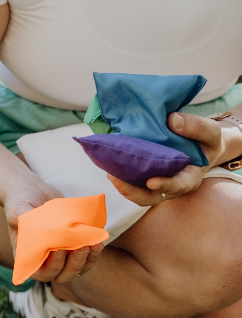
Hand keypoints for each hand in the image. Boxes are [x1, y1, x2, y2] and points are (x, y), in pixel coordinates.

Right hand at [4, 182, 104, 285]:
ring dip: (85, 261)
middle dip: (73, 265)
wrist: (36, 191)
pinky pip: (87, 260)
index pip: (41, 273)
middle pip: (62, 276)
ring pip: (76, 270)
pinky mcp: (74, 247)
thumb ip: (21, 218)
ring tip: (91, 244)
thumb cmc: (22, 201)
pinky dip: (94, 254)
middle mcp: (45, 260)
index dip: (52, 266)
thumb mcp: (17, 209)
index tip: (59, 249)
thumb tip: (31, 226)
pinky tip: (98, 242)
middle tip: (81, 246)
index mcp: (29, 256)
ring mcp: (61, 256)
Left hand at [109, 110, 229, 206]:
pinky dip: (120, 175)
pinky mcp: (145, 176)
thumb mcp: (210, 132)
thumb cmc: (205, 141)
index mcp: (190, 177)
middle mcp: (171, 185)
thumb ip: (196, 127)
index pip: (179, 185)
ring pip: (138, 193)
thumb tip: (172, 120)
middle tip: (115, 178)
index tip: (151, 182)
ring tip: (108, 172)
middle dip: (133, 191)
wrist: (199, 144)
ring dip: (122, 185)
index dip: (165, 185)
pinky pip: (131, 181)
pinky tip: (109, 162)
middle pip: (152, 197)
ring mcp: (157, 182)